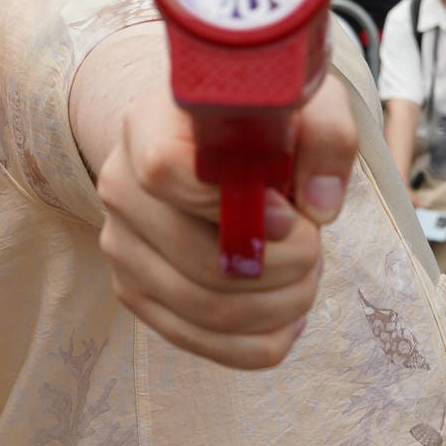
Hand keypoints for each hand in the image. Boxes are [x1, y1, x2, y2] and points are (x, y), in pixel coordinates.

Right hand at [94, 77, 356, 370]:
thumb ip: (325, 136)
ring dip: (279, 306)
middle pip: (197, 260)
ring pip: (205, 310)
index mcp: (147, 127)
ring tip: (307, 276)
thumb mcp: (299, 103)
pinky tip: (290, 314)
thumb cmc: (256, 123)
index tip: (288, 212)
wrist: (202, 143)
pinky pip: (201, 342)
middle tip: (315, 249)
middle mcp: (119, 188)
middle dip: (283, 269)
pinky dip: (260, 341)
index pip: (166, 172)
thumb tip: (320, 208)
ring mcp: (121, 247)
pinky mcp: (134, 292)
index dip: (235, 206)